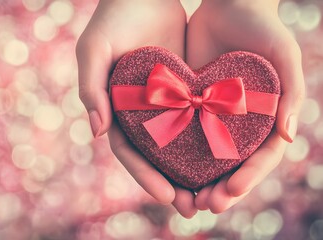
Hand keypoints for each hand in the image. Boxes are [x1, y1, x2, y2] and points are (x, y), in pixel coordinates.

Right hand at [76, 0, 197, 217]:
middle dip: (170, 182)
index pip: (128, 151)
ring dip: (191, 170)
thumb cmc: (112, 19)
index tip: (167, 195)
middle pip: (154, 155)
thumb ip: (91, 88)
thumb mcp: (94, 51)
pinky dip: (205, 140)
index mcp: (113, 109)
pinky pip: (195, 118)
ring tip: (211, 193)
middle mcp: (137, 112)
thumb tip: (97, 131)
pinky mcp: (183, 89)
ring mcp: (161, 103)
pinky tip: (224, 156)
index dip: (145, 175)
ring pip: (177, 143)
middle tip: (192, 206)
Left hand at [186, 0, 304, 212]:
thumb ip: (291, 95)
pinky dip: (176, 152)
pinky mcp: (191, 102)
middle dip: (221, 187)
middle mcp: (241, 121)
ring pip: (205, 154)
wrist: (227, 3)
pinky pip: (184, 131)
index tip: (230, 192)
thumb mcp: (284, 56)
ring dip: (196, 178)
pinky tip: (164, 167)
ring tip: (184, 198)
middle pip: (232, 163)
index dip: (249, 177)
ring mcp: (215, 113)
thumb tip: (289, 137)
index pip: (261, 157)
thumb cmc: (262, 26)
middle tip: (205, 205)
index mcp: (268, 117)